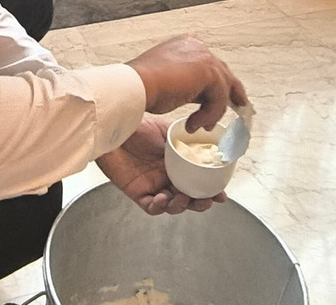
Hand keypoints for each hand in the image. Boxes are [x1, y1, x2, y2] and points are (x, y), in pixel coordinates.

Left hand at [97, 116, 225, 214]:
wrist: (114, 129)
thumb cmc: (136, 128)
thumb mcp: (165, 130)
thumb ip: (184, 137)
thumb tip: (204, 135)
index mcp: (176, 165)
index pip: (197, 182)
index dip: (210, 190)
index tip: (221, 193)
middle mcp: (166, 177)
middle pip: (188, 198)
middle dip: (200, 203)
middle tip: (208, 200)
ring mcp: (152, 186)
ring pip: (172, 206)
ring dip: (181, 206)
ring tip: (183, 197)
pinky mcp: (137, 193)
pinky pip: (151, 207)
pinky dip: (159, 206)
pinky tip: (163, 198)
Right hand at [126, 34, 246, 130]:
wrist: (136, 85)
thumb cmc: (143, 85)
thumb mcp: (169, 82)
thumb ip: (188, 84)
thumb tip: (201, 98)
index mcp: (185, 44)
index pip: (210, 64)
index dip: (220, 81)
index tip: (229, 96)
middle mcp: (196, 47)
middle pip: (222, 71)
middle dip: (231, 92)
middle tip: (240, 106)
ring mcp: (203, 57)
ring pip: (221, 89)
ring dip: (213, 111)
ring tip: (202, 125)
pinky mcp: (208, 73)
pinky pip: (218, 99)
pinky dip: (208, 115)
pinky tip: (193, 123)